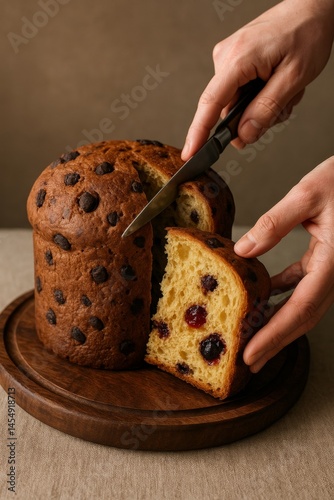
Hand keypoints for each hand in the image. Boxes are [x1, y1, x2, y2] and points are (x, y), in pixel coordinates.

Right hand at [181, 0, 333, 159]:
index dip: (199, 132)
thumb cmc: (307, 32)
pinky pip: (240, 92)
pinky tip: (276, 87)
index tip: (190, 153)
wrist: (312, 8)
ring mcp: (228, 59)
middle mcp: (226, 58)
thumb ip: (267, 109)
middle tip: (281, 110)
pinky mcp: (235, 61)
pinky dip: (259, 97)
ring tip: (284, 92)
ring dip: (261, 107)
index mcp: (238, 59)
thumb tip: (244, 134)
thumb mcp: (294, 77)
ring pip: (236, 104)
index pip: (211, 103)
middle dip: (253, 118)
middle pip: (227, 109)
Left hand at [234, 156, 333, 371]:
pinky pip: (303, 285)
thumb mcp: (308, 194)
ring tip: (253, 337)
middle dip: (275, 341)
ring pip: (304, 304)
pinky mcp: (327, 259)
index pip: (301, 308)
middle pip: (303, 316)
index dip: (275, 334)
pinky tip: (264, 296)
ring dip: (278, 322)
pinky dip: (282, 295)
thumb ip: (275, 222)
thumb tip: (244, 250)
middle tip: (248, 361)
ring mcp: (333, 268)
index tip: (252, 354)